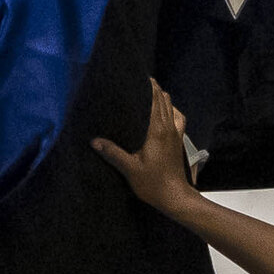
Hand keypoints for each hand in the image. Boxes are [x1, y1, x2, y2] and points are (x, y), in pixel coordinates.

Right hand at [89, 80, 200, 210]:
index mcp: (157, 130)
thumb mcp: (129, 169)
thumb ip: (113, 153)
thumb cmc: (153, 184)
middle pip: (163, 98)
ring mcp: (176, 133)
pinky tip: (165, 112)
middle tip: (137, 82)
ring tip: (147, 93)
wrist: (175, 197)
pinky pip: (178, 117)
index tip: (137, 76)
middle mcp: (169, 127)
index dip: (147, 85)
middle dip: (152, 87)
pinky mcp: (178, 141)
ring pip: (171, 105)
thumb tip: (95, 140)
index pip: (154, 99)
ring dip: (161, 96)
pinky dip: (171, 109)